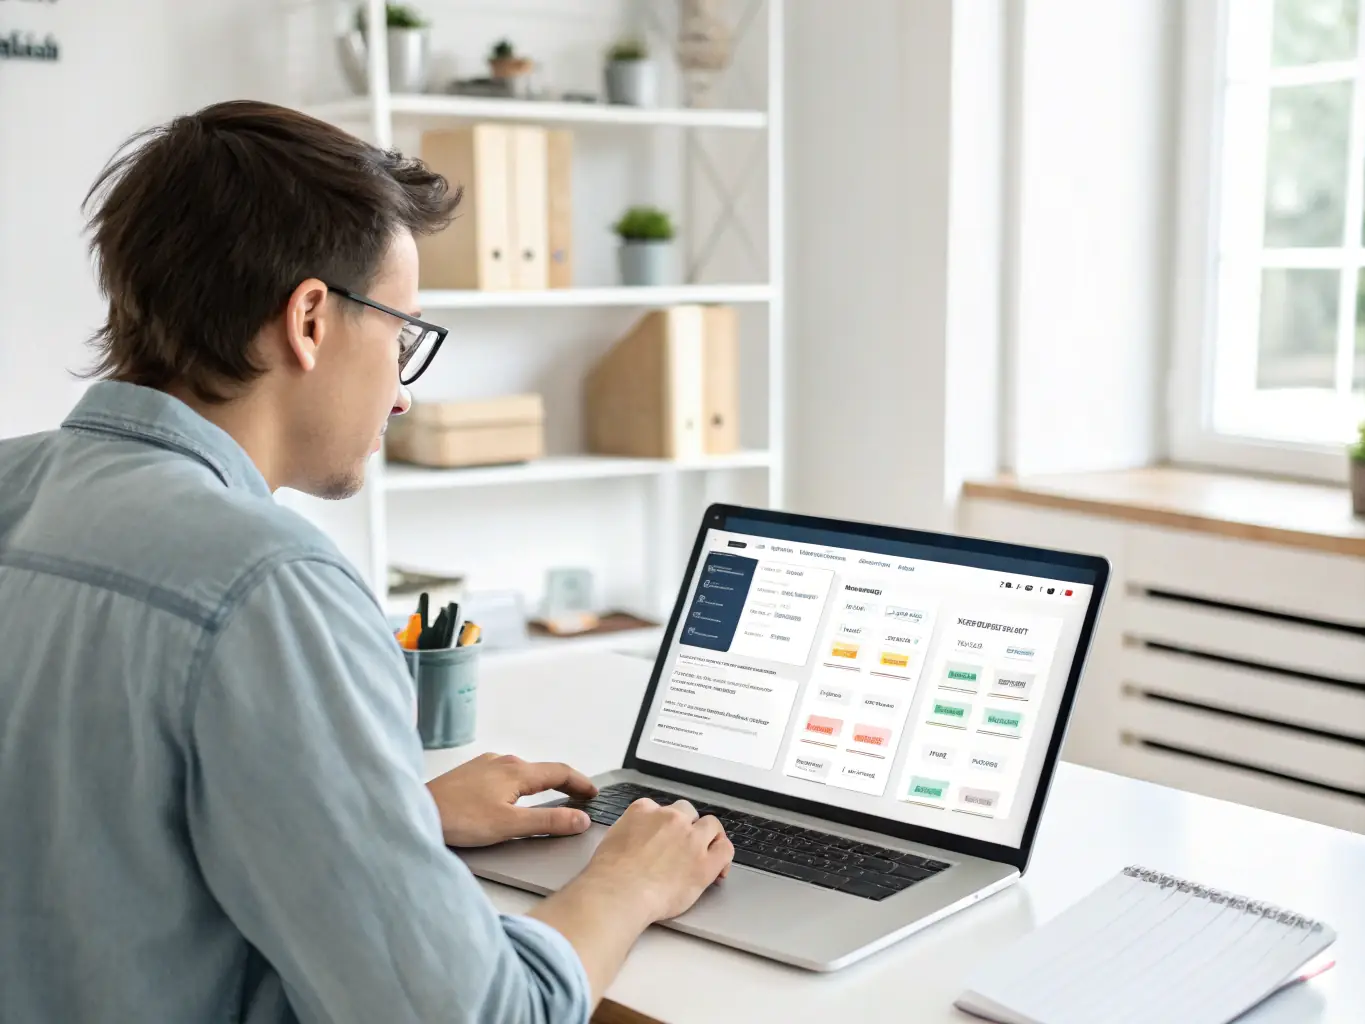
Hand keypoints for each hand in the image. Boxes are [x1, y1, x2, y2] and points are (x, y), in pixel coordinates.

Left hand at [427, 753, 598, 847]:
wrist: (416, 812)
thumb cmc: (458, 818)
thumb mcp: (509, 826)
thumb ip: (548, 822)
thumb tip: (579, 819)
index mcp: (517, 771)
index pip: (560, 772)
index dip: (581, 783)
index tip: (594, 793)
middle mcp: (503, 761)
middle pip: (543, 770)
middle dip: (564, 783)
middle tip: (579, 797)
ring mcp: (485, 765)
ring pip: (523, 772)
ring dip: (541, 783)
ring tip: (551, 797)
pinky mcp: (471, 774)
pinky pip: (506, 775)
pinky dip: (521, 785)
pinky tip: (514, 798)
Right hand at [576, 798, 733, 923]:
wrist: (619, 892)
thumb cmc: (609, 874)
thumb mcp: (612, 839)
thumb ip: (629, 832)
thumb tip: (633, 840)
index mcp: (644, 810)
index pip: (658, 809)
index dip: (661, 824)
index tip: (661, 837)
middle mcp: (670, 818)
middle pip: (687, 812)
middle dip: (685, 826)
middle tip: (681, 846)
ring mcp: (691, 838)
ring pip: (711, 825)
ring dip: (708, 836)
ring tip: (703, 852)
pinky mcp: (706, 861)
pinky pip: (725, 849)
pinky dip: (723, 854)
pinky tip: (719, 868)